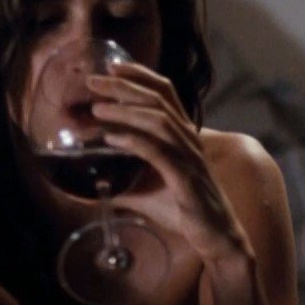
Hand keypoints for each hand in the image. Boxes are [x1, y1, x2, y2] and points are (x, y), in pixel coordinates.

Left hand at [86, 63, 252, 262]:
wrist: (217, 238)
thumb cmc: (186, 213)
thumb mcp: (147, 195)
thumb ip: (123, 185)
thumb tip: (88, 189)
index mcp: (184, 137)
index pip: (166, 93)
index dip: (140, 75)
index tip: (112, 66)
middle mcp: (189, 141)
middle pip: (158, 100)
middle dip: (124, 86)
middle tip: (93, 80)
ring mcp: (190, 158)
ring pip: (158, 120)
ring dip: (125, 111)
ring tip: (97, 109)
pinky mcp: (186, 179)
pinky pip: (159, 152)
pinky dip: (134, 141)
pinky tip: (112, 139)